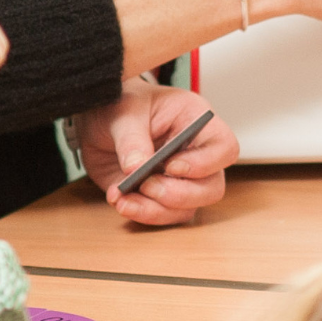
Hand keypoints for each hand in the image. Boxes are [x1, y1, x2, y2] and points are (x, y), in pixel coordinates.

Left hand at [76, 80, 239, 227]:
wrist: (97, 118)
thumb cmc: (120, 104)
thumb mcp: (123, 113)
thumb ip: (131, 140)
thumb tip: (136, 168)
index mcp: (196, 123)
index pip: (224, 148)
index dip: (205, 163)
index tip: (171, 166)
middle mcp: (195, 154)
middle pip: (212, 187)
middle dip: (180, 194)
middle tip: (147, 185)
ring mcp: (179, 179)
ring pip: (189, 208)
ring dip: (157, 210)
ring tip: (125, 199)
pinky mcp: (158, 196)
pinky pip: (163, 215)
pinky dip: (140, 214)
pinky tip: (120, 201)